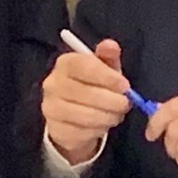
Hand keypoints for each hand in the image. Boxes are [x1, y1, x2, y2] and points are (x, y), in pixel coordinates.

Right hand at [42, 39, 131, 163]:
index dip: (107, 76)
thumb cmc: (92, 85)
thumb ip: (108, 55)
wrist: (73, 115)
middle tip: (126, 103)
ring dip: (106, 116)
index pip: (84, 66)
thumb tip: (111, 45)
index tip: (125, 86)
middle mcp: (52, 83)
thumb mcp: (103, 68)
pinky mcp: (55, 129)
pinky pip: (81, 132)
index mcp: (65, 63)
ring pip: (84, 115)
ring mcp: (50, 108)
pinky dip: (97, 130)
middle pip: (84, 92)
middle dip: (111, 100)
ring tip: (117, 114)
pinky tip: (103, 125)